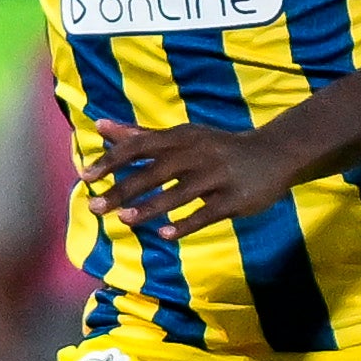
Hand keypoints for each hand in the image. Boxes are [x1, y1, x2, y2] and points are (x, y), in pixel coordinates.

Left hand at [86, 117, 297, 239]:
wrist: (274, 154)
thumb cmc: (217, 146)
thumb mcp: (182, 136)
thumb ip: (140, 133)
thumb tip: (99, 125)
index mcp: (182, 137)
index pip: (140, 145)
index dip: (112, 160)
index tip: (86, 176)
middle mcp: (198, 154)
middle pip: (155, 172)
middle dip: (123, 189)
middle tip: (94, 206)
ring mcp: (218, 177)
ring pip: (179, 194)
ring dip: (150, 208)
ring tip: (124, 220)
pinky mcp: (235, 199)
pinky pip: (207, 213)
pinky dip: (186, 224)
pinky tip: (165, 235)